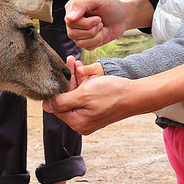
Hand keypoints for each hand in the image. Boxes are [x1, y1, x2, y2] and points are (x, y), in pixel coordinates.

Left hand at [43, 56, 183, 134]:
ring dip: (74, 79)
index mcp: (77, 122)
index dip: (56, 89)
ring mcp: (89, 117)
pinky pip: (84, 96)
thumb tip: (45, 106)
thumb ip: (63, 101)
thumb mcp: (84, 95)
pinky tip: (82, 70)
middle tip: (68, 61)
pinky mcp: (96, 110)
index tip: (56, 72)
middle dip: (66, 80)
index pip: (56, 106)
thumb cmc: (113, 94)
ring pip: (75, 96)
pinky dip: (83, 84)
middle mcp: (81, 122)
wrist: (137, 95)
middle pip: (66, 100)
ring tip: (74, 61)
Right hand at [64, 0, 126, 49]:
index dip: (85, 23)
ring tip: (102, 27)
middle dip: (92, 29)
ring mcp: (78, 33)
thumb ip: (81, 4)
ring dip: (96, 36)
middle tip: (101, 21)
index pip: (69, 22)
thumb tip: (68, 18)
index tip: (98, 17)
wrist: (123, 16)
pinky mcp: (86, 42)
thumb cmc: (110, 5)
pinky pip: (87, 47)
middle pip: (72, 33)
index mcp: (72, 9)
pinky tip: (103, 33)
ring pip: (80, 43)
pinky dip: (98, 41)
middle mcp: (72, 22)